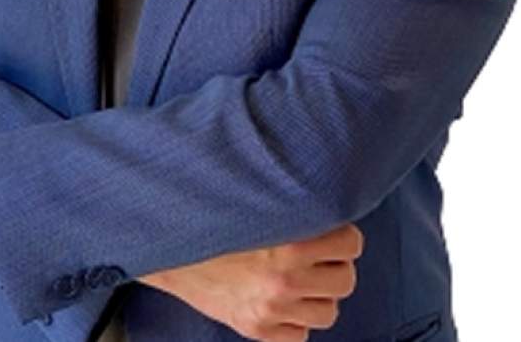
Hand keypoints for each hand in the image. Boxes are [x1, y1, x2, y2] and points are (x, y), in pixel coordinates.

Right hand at [139, 222, 362, 340]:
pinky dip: (295, 321)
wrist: (169, 246)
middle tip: (316, 257)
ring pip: (328, 312)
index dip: (341, 237)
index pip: (351, 244)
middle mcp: (285, 279)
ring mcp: (272, 309)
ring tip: (297, 280)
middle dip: (334, 267)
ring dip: (317, 296)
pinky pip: (300, 335)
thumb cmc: (214, 214)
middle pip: (345, 280)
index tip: (329, 232)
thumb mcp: (258, 202)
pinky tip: (280, 301)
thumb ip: (293, 204)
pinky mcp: (257, 330)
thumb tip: (329, 193)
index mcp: (291, 242)